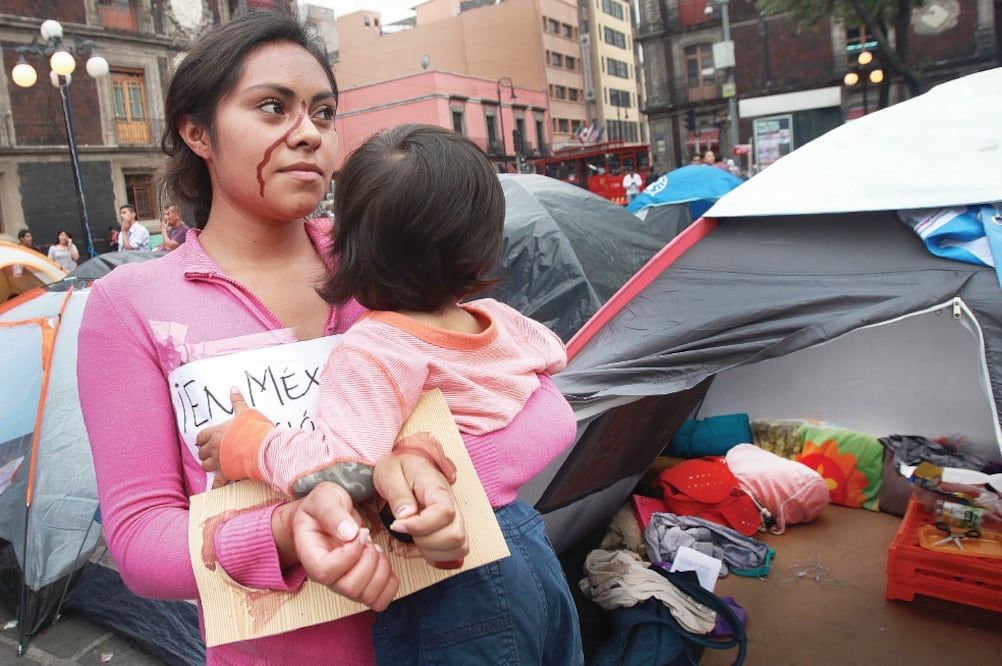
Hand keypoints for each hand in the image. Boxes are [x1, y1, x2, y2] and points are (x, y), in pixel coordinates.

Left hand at [195, 387, 248, 489]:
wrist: (261, 447)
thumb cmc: (253, 429)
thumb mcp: (245, 412)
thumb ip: (237, 401)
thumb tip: (233, 387)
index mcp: (216, 432)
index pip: (201, 436)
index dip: (203, 439)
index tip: (206, 440)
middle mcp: (214, 447)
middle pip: (202, 452)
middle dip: (205, 453)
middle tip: (211, 452)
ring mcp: (219, 461)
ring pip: (205, 466)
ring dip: (208, 466)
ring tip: (214, 465)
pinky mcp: (227, 472)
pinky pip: (218, 482)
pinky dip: (216, 485)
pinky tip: (215, 488)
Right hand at [292, 483, 398, 610]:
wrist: (326, 515)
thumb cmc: (321, 507)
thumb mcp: (324, 499)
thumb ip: (334, 514)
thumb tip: (350, 534)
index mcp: (312, 557)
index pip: (326, 572)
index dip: (349, 554)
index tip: (361, 532)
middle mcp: (327, 578)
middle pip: (350, 589)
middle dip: (369, 560)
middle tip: (368, 538)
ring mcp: (344, 584)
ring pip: (367, 597)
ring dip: (381, 569)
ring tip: (375, 548)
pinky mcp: (362, 586)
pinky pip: (380, 599)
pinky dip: (389, 582)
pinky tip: (383, 560)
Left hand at [374, 450, 468, 567]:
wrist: (407, 464)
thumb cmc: (399, 468)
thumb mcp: (390, 474)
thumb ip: (398, 494)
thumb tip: (406, 516)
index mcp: (437, 488)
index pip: (444, 513)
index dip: (420, 526)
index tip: (397, 524)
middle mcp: (453, 504)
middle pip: (456, 535)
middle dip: (426, 542)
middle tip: (405, 531)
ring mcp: (456, 517)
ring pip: (459, 546)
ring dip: (433, 550)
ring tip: (413, 538)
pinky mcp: (453, 528)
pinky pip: (457, 551)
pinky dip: (439, 555)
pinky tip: (422, 544)